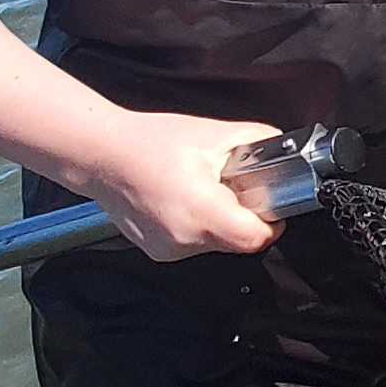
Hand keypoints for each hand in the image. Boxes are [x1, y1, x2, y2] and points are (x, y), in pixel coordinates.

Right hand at [68, 109, 291, 260]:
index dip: (271, 222)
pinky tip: (183, 201)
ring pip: (216, 245)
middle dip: (243, 216)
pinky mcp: (160, 252)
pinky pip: (195, 244)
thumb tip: (284, 151)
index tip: (269, 204)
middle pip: (238, 242)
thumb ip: (259, 142)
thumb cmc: (149, 142)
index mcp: (201, 210)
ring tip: (202, 191)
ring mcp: (170, 249)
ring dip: (219, 222)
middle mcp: (185, 237)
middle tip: (232, 188)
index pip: (256, 238)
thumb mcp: (213, 134)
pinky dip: (198, 226)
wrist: (102, 155)